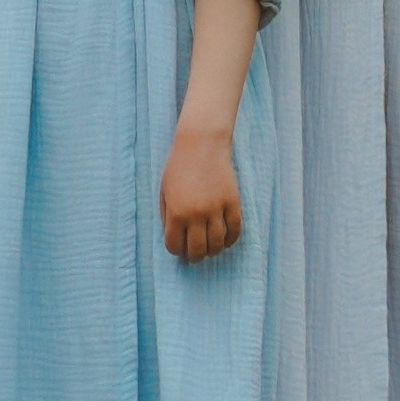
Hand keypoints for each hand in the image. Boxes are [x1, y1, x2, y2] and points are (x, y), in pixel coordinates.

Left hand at [161, 125, 241, 261]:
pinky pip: (234, 230)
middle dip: (195, 256)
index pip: (175, 246)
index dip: (176, 250)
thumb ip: (167, 217)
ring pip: (217, 244)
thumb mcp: (164, 192)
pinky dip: (230, 240)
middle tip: (195, 255)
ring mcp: (216, 209)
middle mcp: (196, 214)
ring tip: (210, 249)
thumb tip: (175, 239)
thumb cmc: (179, 167)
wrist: (201, 144)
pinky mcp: (233, 202)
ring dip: (213, 251)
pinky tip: (225, 240)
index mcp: (176, 212)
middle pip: (197, 250)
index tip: (179, 248)